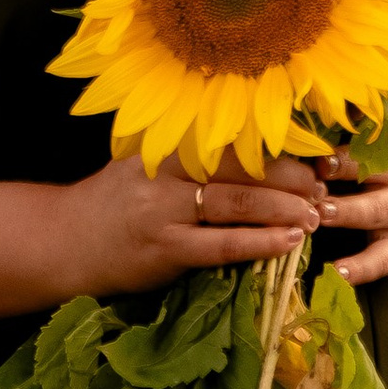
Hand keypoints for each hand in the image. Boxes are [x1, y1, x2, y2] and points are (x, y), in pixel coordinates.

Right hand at [51, 150, 321, 300]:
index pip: (235, 139)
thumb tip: (265, 161)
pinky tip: (288, 244)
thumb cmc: (116, 204)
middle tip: (323, 188)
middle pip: (243, 167)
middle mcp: (166, 169)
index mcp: (167, 143)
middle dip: (292, 178)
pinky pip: (222, 245)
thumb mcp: (149, 166)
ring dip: (284, 210)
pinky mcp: (164, 248)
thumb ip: (195, 160)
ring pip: (238, 204)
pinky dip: (260, 243)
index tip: (315, 156)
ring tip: (314, 216)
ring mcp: (163, 209)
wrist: (65, 241)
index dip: (281, 148)